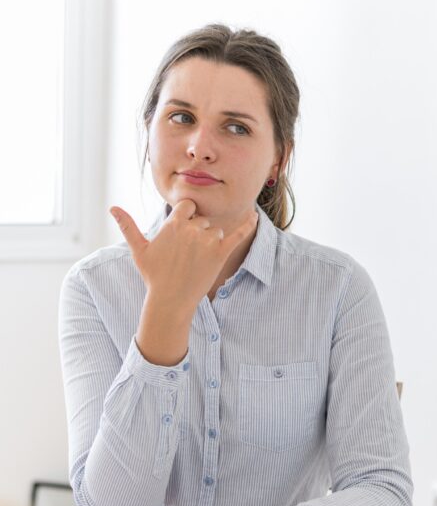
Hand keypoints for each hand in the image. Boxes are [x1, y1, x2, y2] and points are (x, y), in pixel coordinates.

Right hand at [110, 201, 256, 364]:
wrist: (170, 299)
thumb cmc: (154, 275)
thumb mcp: (139, 250)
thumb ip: (128, 226)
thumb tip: (112, 207)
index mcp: (173, 224)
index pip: (187, 206)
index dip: (187, 216)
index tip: (183, 229)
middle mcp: (192, 229)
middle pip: (202, 221)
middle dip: (197, 233)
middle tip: (187, 254)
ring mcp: (207, 241)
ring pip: (215, 231)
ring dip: (211, 241)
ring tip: (198, 260)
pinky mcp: (220, 253)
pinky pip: (238, 235)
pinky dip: (248, 226)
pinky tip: (255, 218)